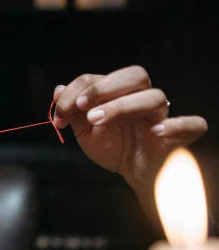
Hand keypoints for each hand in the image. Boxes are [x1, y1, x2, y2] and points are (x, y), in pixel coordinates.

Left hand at [53, 66, 206, 193]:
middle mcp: (142, 100)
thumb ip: (73, 112)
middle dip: (103, 87)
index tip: (62, 110)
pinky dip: (175, 125)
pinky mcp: (179, 137)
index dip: (79, 90)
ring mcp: (161, 117)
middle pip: (135, 76)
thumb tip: (58, 90)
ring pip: (155, 97)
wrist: (133, 173)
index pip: (102, 77)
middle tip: (81, 106)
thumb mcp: (86, 132)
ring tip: (97, 120)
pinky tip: (155, 131)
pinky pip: (192, 124)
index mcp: (120, 94)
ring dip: (122, 106)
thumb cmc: (113, 148)